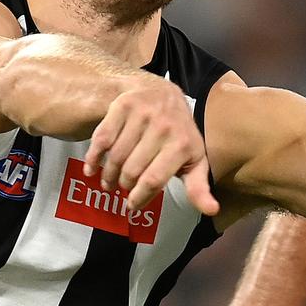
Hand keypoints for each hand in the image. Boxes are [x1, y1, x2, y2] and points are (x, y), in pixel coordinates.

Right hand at [84, 75, 220, 215]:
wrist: (164, 94)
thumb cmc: (179, 135)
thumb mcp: (194, 159)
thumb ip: (199, 187)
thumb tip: (212, 210)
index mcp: (183, 144)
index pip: (153, 181)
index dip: (139, 198)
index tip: (132, 206)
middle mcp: (164, 127)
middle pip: (132, 171)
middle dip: (123, 186)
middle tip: (121, 189)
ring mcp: (143, 114)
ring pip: (115, 157)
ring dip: (108, 176)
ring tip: (109, 182)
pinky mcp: (123, 105)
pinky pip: (102, 139)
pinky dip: (94, 158)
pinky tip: (92, 169)